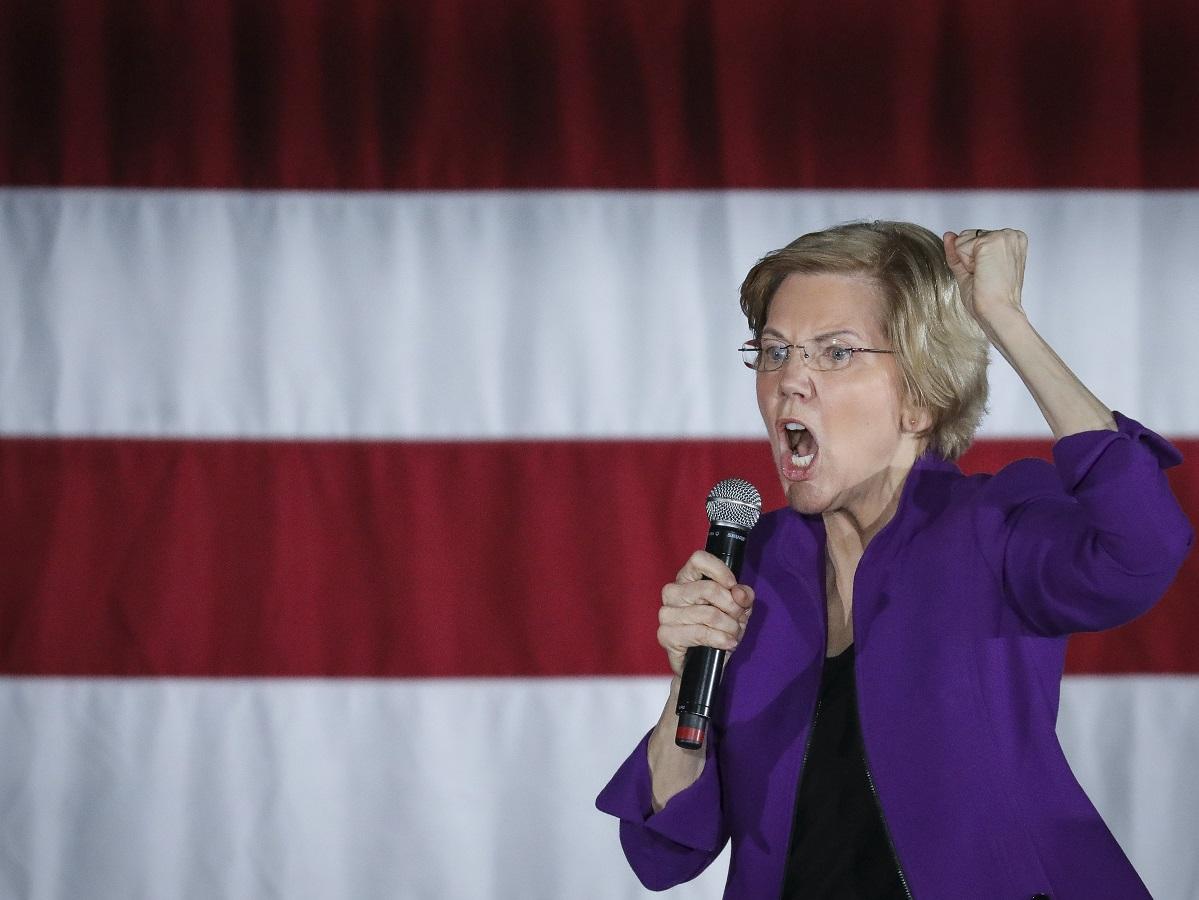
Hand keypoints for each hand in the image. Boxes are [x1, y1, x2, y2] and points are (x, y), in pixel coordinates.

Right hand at [658, 550, 754, 677]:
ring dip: (729, 626)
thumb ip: (743, 596)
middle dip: (732, 607)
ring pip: (708, 613)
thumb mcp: (738, 609)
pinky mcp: (666, 634)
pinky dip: (720, 639)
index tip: (733, 585)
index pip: (698, 559)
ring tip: (733, 634)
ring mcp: (666, 613)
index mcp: (687, 578)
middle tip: (738, 618)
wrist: (706, 663)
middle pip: (708, 588)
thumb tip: (739, 592)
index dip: (719, 570)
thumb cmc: (719, 629)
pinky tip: (726, 643)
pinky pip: (700, 633)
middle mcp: (673, 592)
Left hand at [942, 228, 1028, 333]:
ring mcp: (1002, 236)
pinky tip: (981, 273)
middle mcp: (1011, 234)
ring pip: (963, 240)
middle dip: (969, 258)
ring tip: (984, 275)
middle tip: (985, 276)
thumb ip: (958, 251)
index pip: (975, 238)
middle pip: (968, 236)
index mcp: (1012, 241)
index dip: (973, 259)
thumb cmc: (989, 298)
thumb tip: (948, 235)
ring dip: (967, 261)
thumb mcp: (969, 270)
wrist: (997, 312)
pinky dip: (965, 263)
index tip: (988, 274)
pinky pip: (960, 245)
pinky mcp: (991, 241)